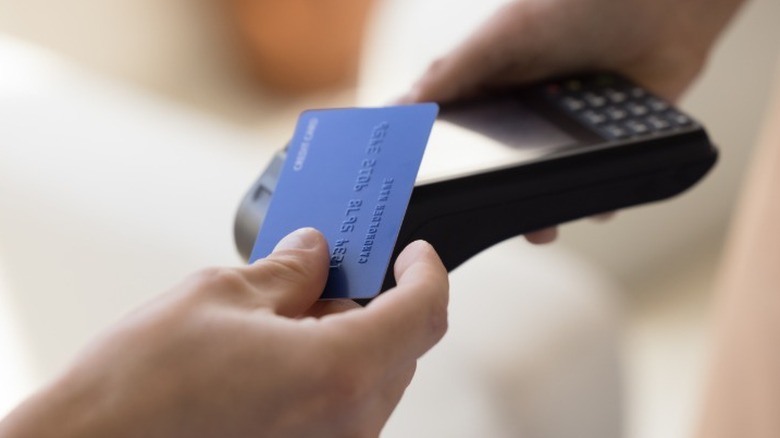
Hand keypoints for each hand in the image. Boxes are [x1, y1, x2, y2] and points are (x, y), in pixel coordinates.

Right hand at [0, 228, 448, 437]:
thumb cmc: (138, 391)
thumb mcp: (220, 296)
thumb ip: (286, 271)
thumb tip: (313, 252)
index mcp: (338, 372)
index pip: (423, 313)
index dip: (426, 273)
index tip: (414, 254)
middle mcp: (347, 425)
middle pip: (399, 347)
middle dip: (371, 302)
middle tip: (329, 272)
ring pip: (369, 379)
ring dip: (344, 339)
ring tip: (283, 316)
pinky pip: (341, 409)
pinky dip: (325, 374)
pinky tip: (275, 357)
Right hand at [400, 0, 742, 242]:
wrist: (665, 6)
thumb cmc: (579, 6)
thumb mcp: (506, 33)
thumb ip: (456, 69)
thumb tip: (403, 107)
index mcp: (487, 88)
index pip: (448, 134)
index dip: (432, 165)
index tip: (419, 196)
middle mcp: (519, 117)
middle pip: (492, 173)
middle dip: (488, 201)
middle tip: (482, 223)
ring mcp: (561, 134)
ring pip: (539, 188)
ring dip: (539, 213)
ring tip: (542, 228)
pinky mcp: (603, 147)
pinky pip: (591, 186)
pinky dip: (593, 201)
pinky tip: (595, 204)